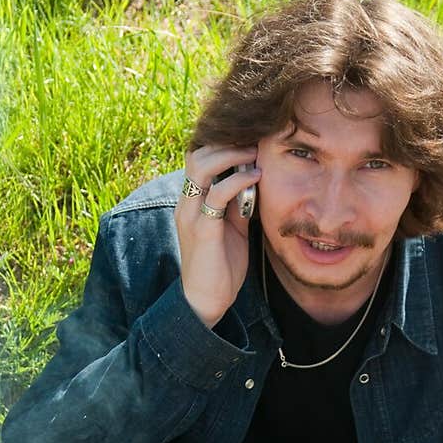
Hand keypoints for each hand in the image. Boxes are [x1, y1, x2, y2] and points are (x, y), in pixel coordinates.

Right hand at [175, 144, 260, 327]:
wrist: (206, 301)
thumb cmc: (221, 266)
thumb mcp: (232, 229)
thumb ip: (238, 205)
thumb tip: (254, 181)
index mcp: (191, 202)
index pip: (198, 158)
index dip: (221, 145)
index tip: (248, 141)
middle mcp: (186, 203)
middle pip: (195, 154)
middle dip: (226, 142)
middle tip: (253, 143)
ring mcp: (191, 215)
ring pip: (201, 166)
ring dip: (230, 154)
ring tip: (254, 153)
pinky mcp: (202, 229)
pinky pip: (217, 194)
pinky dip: (238, 180)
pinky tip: (256, 177)